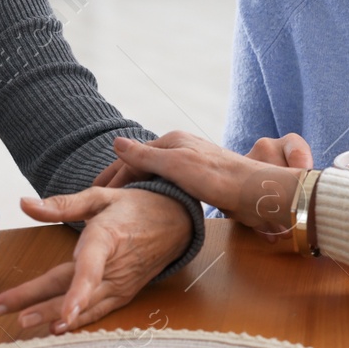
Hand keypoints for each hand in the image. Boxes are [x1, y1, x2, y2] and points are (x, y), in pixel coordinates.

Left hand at [0, 186, 191, 334]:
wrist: (177, 222)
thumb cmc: (137, 206)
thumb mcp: (101, 197)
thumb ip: (61, 204)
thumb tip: (24, 203)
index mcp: (108, 238)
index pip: (90, 268)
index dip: (76, 292)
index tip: (63, 314)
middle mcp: (115, 266)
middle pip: (72, 289)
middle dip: (36, 303)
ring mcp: (121, 283)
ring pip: (83, 305)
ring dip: (50, 316)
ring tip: (21, 324)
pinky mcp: (124, 293)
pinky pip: (98, 311)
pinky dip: (79, 321)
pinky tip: (56, 328)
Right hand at [93, 131, 304, 238]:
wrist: (256, 193)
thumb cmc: (218, 178)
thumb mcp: (177, 165)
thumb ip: (145, 155)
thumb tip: (116, 142)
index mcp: (172, 141)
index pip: (131, 158)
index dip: (111, 176)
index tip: (92, 195)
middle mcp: (180, 149)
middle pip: (140, 165)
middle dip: (118, 181)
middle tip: (95, 201)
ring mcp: (191, 164)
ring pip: (153, 176)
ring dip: (134, 188)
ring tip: (116, 205)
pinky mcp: (201, 181)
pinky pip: (166, 185)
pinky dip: (151, 194)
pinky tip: (148, 206)